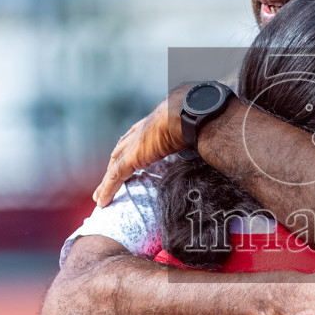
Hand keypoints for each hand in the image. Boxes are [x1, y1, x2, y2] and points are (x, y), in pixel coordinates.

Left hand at [93, 85, 186, 206]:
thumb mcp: (194, 125)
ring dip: (106, 182)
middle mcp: (140, 132)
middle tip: (108, 179)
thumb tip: (214, 136)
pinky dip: (107, 189)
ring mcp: (134, 145)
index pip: (136, 138)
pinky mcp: (131, 158)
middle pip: (120, 151)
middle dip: (113, 165)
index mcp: (154, 123)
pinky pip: (115, 177)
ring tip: (100, 196)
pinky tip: (102, 201)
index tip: (129, 159)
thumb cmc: (196, 114)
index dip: (130, 149)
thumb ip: (196, 133)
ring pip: (114, 166)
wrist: (188, 112)